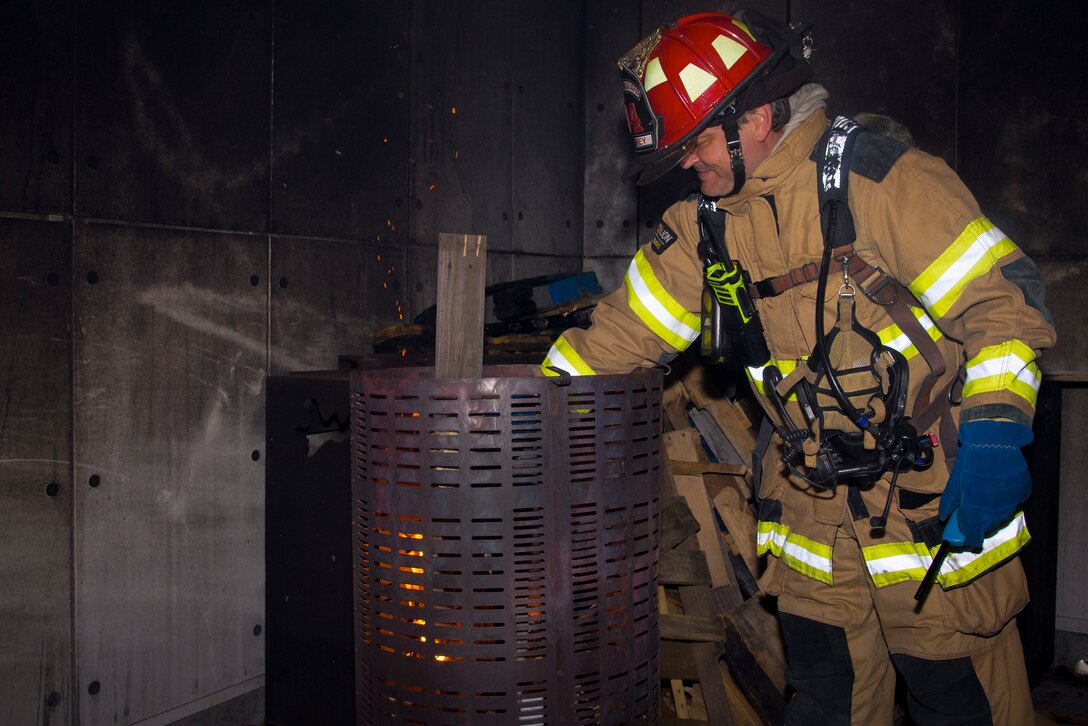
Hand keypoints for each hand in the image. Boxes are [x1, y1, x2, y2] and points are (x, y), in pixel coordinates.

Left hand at [938, 420, 1032, 548]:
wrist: (994, 442)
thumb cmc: (971, 462)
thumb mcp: (955, 483)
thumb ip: (950, 503)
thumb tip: (945, 517)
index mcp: (976, 509)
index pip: (973, 534)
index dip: (968, 538)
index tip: (964, 539)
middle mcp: (995, 510)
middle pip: (987, 526)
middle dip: (978, 524)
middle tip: (971, 516)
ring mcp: (1011, 501)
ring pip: (1001, 516)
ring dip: (991, 513)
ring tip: (983, 500)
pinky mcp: (1022, 492)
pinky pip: (1012, 502)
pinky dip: (1004, 500)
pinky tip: (997, 490)